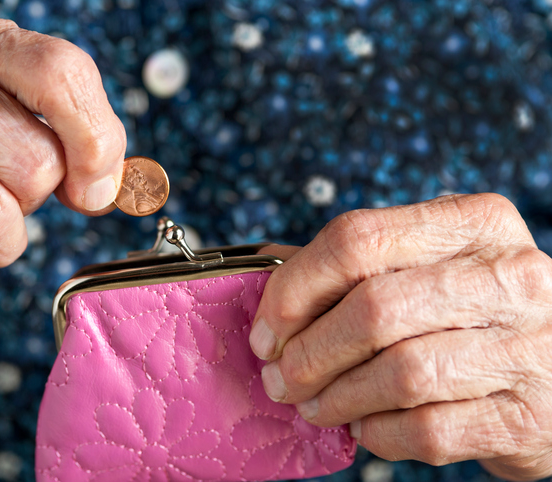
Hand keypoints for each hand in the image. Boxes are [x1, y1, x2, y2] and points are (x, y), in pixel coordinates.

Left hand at [252, 193, 551, 480]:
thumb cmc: (471, 312)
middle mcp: (508, 276)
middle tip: (281, 379)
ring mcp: (529, 346)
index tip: (266, 330)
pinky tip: (363, 428)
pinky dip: (379, 434)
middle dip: (308, 353)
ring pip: (400, 373)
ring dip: (337, 398)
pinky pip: (428, 429)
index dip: (293, 289)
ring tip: (314, 407)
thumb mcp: (425, 266)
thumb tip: (264, 273)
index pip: (357, 238)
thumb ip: (352, 265)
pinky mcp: (528, 416)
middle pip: (373, 308)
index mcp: (473, 223)